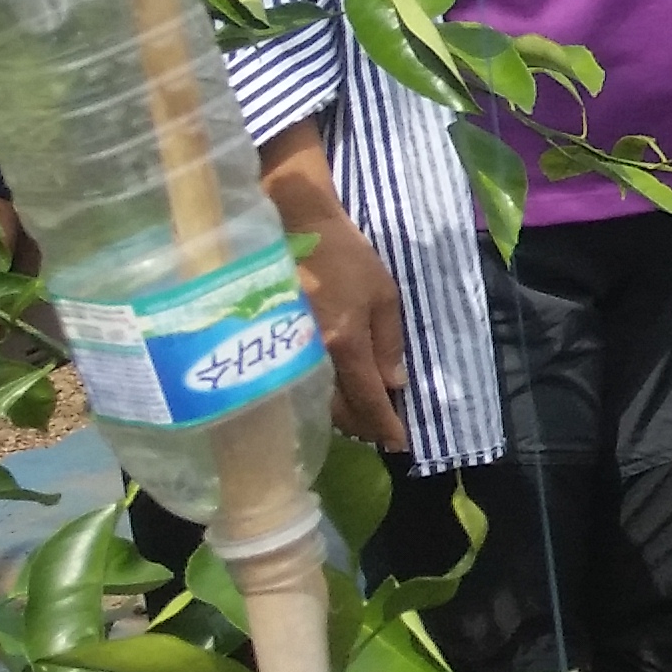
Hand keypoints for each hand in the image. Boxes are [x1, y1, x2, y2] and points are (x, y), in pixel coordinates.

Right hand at [256, 130, 404, 450]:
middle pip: (339, 410)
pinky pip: (299, 386)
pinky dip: (320, 399)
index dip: (385, 425)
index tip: (400, 444)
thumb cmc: (345, 256)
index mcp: (344, 342)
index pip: (368, 398)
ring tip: (363, 420)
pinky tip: (333, 399)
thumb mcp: (384, 294)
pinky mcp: (271, 347)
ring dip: (342, 417)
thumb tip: (394, 385)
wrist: (293, 227)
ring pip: (316, 403)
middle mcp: (312, 356)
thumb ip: (388, 343)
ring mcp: (287, 354)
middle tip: (384, 433)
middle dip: (364, 426)